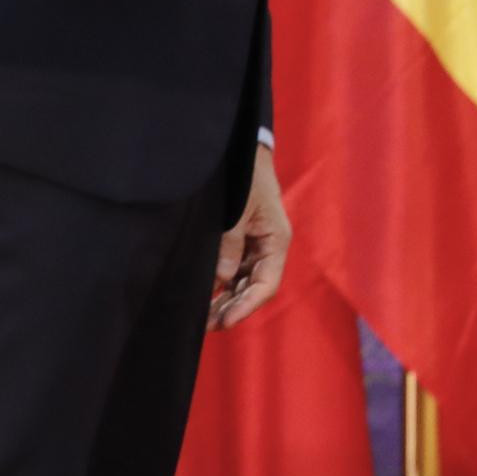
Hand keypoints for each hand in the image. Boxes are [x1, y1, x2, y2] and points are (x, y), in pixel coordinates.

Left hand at [212, 145, 290, 329]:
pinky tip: (204, 295)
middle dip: (232, 308)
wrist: (242, 149)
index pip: (266, 284)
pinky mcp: (241, 239)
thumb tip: (220, 280)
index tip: (224, 322)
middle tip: (204, 326)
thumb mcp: (237, 210)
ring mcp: (255, 243)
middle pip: (254, 288)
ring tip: (201, 317)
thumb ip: (229, 245)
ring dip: (225, 300)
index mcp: (275, 240)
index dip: (246, 306)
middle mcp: (268, 246)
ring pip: (243, 282)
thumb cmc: (245, 176)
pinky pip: (233, 269)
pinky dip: (221, 284)